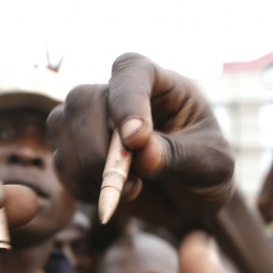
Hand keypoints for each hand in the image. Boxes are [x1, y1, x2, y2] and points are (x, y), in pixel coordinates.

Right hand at [49, 53, 233, 227]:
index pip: (130, 71)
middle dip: (96, 144)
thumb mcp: (212, 166)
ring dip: (86, 169)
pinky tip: (114, 197)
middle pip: (82, 98)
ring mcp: (89, 121)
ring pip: (60, 126)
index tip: (137, 139)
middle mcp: (115, 94)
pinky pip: (61, 162)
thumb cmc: (205, 171)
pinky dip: (82, 187)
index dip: (127, 101)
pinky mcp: (74, 151)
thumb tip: (143, 154)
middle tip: (128, 179)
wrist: (188, 201)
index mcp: (156, 82)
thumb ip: (180, 156)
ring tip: (130, 191)